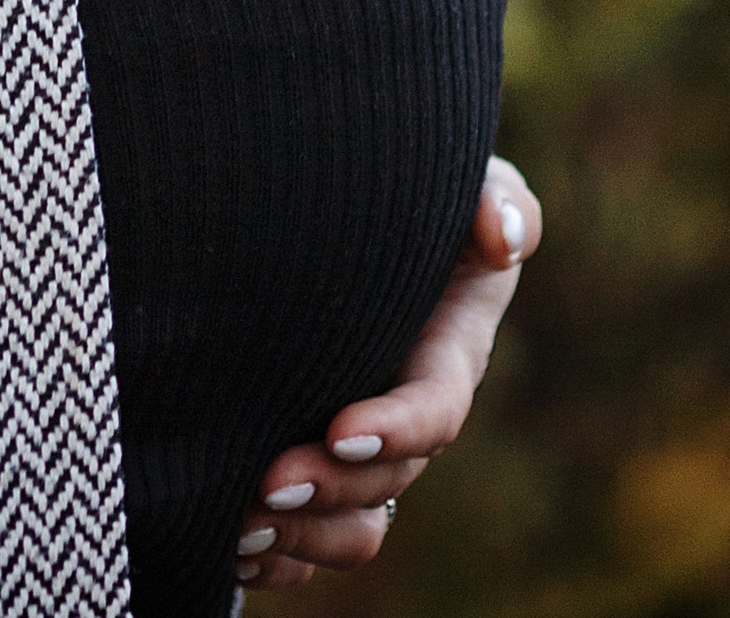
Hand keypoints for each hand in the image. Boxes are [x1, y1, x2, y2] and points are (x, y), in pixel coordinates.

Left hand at [232, 158, 541, 586]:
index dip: (394, 428)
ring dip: (302, 532)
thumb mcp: (470, 180)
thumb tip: (501, 233)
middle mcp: (407, 414)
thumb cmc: (422, 189)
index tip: (339, 427)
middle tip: (266, 479)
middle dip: (330, 487)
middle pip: (384, 479)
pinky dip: (276, 549)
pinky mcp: (320, 457)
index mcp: (447, 356)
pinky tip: (228, 541)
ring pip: (352, 523)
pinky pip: (311, 537)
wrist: (357, 211)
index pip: (434, 412)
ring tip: (239, 521)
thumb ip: (498, 199)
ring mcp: (366, 444)